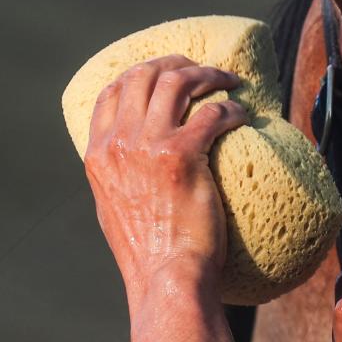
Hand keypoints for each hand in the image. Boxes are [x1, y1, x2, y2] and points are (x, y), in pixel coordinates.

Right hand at [84, 56, 246, 302]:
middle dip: (175, 62)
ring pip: (177, 83)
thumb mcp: (115, 212)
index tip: (163, 72)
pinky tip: (243, 114)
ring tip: (228, 80)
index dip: (139, 73)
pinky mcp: (182, 156)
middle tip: (202, 68)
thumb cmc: (150, 256)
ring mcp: (148, 146)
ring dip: (207, 74)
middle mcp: (119, 144)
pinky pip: (212, 113)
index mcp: (98, 155)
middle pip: (143, 75)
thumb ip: (120, 180)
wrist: (166, 278)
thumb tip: (136, 169)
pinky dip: (230, 108)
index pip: (111, 93)